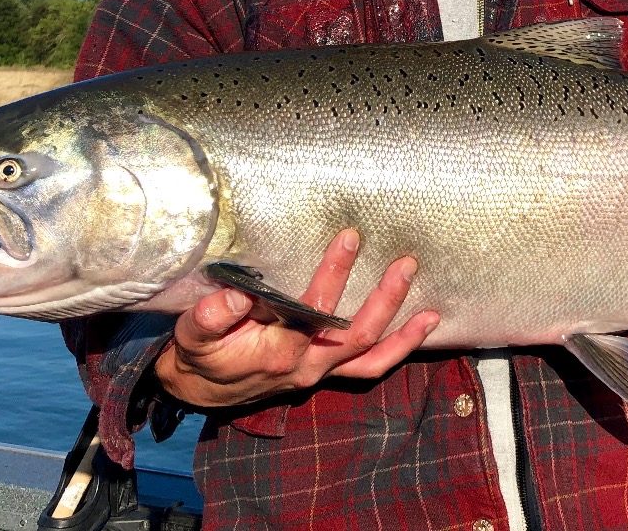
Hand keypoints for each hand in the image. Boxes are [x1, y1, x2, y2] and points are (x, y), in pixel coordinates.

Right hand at [154, 229, 439, 407]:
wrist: (200, 387)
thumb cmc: (201, 354)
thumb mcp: (195, 334)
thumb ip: (212, 316)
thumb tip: (239, 293)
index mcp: (278, 352)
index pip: (313, 312)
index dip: (333, 276)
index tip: (350, 239)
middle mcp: (307, 366)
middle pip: (355, 335)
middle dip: (384, 299)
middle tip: (405, 262)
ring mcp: (320, 373)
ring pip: (370, 357)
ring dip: (402, 333)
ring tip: (432, 310)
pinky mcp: (326, 373)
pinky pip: (369, 368)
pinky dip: (399, 350)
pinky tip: (424, 326)